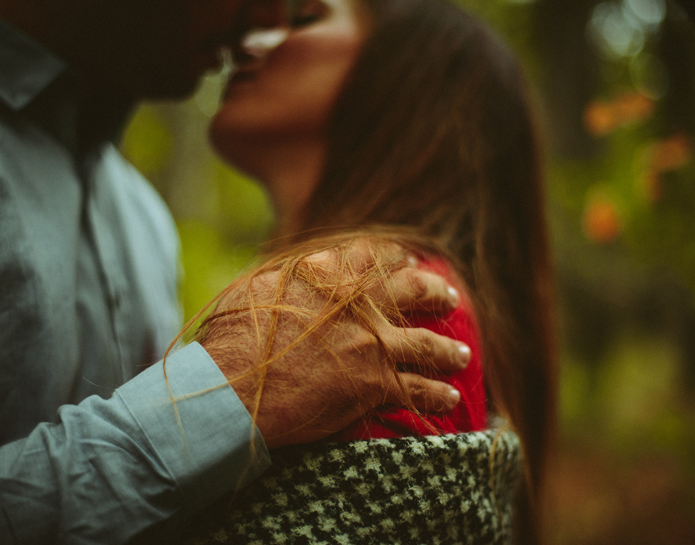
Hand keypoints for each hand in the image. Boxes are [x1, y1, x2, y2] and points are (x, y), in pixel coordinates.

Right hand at [199, 239, 470, 448]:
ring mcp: (372, 345)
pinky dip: (438, 395)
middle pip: (411, 290)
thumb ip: (288, 277)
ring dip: (448, 349)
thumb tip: (298, 271)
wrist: (232, 388)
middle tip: (448, 295)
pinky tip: (450, 398)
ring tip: (462, 353)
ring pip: (427, 343)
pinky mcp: (375, 385)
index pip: (371, 257)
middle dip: (434, 292)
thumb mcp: (254, 289)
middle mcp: (359, 305)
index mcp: (328, 275)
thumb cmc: (231, 339)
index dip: (391, 257)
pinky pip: (419, 390)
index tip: (402, 258)